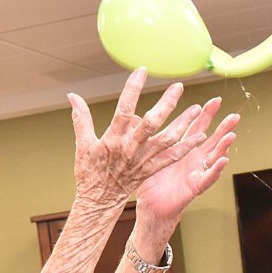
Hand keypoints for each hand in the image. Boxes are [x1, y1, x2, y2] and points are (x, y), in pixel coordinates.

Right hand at [69, 67, 206, 208]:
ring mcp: (142, 160)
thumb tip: (73, 97)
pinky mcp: (150, 170)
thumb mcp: (82, 145)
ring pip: (166, 140)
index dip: (133, 89)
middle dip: (166, 104)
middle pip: (151, 123)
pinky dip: (186, 148)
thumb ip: (81, 118)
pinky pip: (171, 158)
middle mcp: (130, 149)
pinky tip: (199, 136)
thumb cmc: (89, 173)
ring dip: (183, 124)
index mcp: (113, 140)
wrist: (98, 201)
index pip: (124, 110)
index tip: (141, 71)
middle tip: (178, 87)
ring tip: (196, 109)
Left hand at [135, 98, 239, 229]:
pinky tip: (223, 160)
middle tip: (232, 114)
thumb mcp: (145, 157)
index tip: (213, 100)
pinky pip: (208, 178)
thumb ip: (142, 137)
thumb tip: (131, 117)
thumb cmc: (149, 184)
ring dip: (223, 146)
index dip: (205, 115)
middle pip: (210, 139)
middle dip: (222, 127)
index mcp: (181, 150)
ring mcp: (196, 172)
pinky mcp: (195, 187)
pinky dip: (216, 169)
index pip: (195, 128)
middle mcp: (192, 159)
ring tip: (231, 135)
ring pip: (214, 157)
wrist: (150, 207)